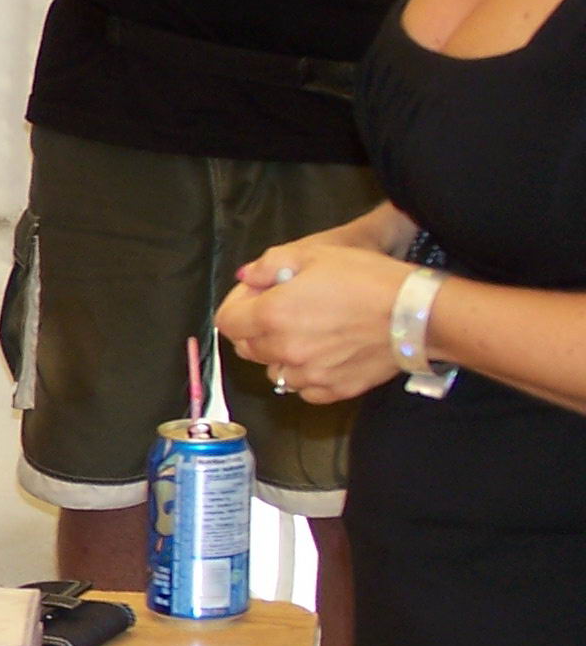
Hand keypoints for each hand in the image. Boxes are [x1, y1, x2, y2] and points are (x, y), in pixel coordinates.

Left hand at [214, 240, 410, 403]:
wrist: (417, 313)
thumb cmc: (366, 278)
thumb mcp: (314, 254)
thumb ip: (268, 265)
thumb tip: (246, 277)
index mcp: (270, 316)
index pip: (227, 322)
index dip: (237, 305)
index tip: (257, 295)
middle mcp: (283, 351)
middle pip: (247, 347)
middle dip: (256, 328)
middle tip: (284, 309)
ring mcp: (307, 375)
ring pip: (274, 371)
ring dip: (280, 354)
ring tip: (307, 332)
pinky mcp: (333, 391)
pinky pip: (304, 389)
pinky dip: (306, 375)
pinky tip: (324, 355)